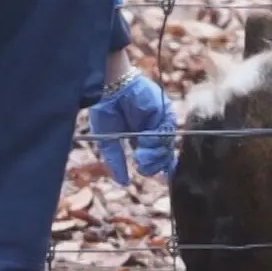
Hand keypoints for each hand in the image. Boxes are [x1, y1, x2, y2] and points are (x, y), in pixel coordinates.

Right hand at [88, 68, 176, 183]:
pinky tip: (144, 138)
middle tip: (140, 165)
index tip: (153, 176)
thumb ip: (116, 161)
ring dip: (154, 154)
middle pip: (163, 156)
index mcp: (140, 138)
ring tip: (140, 154)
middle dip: (153, 165)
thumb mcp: (108, 140)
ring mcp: (160, 122)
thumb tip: (123, 183)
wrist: (109, 87)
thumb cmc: (105, 110)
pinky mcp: (165, 111)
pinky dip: (156, 139)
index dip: (154, 168)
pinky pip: (166, 131)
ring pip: (166, 146)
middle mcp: (153, 131)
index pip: (154, 158)